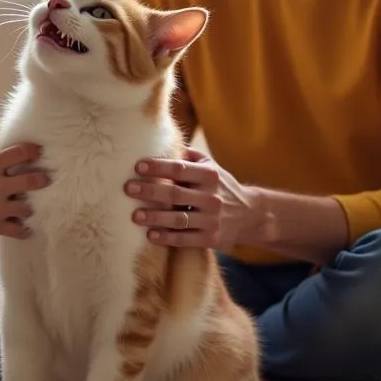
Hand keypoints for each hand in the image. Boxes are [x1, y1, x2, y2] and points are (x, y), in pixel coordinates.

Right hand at [0, 126, 48, 242]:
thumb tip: (2, 124)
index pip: (22, 152)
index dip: (35, 151)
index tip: (40, 154)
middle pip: (32, 180)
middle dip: (43, 179)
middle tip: (45, 179)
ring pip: (29, 207)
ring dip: (33, 205)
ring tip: (32, 202)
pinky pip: (20, 230)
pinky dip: (26, 228)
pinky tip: (26, 224)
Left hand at [124, 147, 259, 249]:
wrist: (251, 215)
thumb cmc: (222, 186)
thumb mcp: (212, 167)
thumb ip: (189, 157)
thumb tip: (161, 141)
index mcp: (210, 175)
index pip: (180, 168)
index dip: (158, 167)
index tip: (138, 166)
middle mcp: (212, 196)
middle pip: (175, 193)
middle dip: (149, 191)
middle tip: (128, 188)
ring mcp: (212, 219)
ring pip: (178, 219)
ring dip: (155, 217)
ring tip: (135, 215)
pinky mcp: (211, 238)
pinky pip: (185, 238)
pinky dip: (167, 237)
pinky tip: (151, 235)